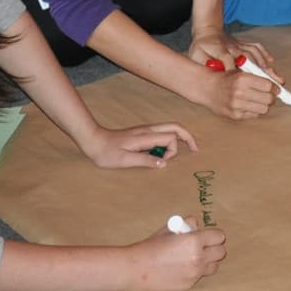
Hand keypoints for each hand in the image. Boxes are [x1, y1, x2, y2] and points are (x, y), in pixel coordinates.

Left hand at [78, 122, 197, 168]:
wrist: (94, 141)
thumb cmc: (107, 152)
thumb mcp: (125, 160)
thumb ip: (145, 160)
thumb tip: (164, 163)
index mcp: (146, 136)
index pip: (170, 137)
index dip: (173, 150)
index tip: (163, 161)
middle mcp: (148, 130)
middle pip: (176, 127)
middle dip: (188, 137)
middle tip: (196, 149)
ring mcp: (146, 130)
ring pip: (170, 129)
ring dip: (179, 138)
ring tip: (186, 149)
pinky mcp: (142, 133)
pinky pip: (162, 133)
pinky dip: (170, 140)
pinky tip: (166, 151)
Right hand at [131, 225, 225, 290]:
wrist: (135, 269)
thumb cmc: (151, 246)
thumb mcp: (170, 228)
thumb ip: (187, 225)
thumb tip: (197, 225)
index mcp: (194, 241)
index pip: (219, 236)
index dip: (213, 234)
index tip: (207, 235)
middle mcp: (198, 258)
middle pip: (221, 252)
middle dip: (213, 247)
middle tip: (202, 245)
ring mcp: (194, 274)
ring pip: (214, 266)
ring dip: (208, 260)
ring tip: (194, 257)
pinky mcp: (189, 284)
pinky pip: (200, 276)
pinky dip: (196, 271)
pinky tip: (182, 267)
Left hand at [187, 31, 276, 79]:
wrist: (208, 30)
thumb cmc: (201, 46)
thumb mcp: (196, 54)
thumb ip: (203, 63)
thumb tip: (213, 71)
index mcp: (220, 50)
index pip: (228, 60)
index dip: (233, 70)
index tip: (240, 83)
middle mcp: (232, 47)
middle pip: (247, 58)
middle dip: (258, 71)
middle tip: (268, 84)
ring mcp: (240, 45)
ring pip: (254, 53)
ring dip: (265, 65)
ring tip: (274, 77)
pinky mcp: (244, 44)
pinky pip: (257, 47)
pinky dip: (265, 53)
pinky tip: (271, 62)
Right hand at [197, 68, 274, 119]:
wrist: (208, 88)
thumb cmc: (228, 78)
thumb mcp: (242, 71)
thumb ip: (261, 75)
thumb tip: (281, 83)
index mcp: (242, 78)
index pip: (268, 85)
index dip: (274, 87)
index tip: (275, 87)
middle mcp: (239, 92)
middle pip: (268, 99)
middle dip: (271, 97)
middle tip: (269, 94)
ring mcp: (236, 105)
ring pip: (263, 109)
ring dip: (264, 104)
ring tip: (258, 99)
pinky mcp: (234, 115)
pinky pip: (254, 115)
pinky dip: (255, 110)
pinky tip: (249, 104)